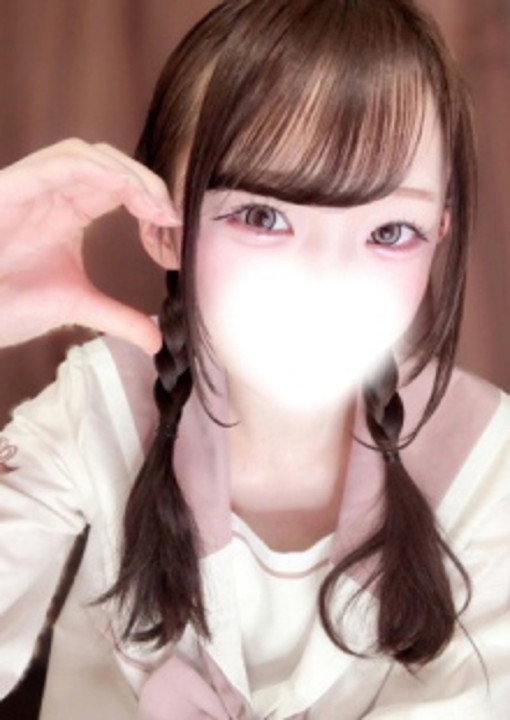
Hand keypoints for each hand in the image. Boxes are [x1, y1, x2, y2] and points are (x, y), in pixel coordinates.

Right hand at [0, 138, 181, 353]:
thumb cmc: (9, 302)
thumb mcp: (78, 306)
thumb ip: (118, 318)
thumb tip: (156, 340)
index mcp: (66, 211)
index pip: (116, 187)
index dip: (148, 196)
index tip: (174, 223)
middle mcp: (51, 193)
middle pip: (107, 163)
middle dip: (144, 181)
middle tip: (169, 212)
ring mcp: (32, 186)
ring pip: (87, 154)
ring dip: (126, 173)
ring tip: (152, 204)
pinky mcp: (14, 186)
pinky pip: (61, 163)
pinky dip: (98, 171)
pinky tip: (124, 192)